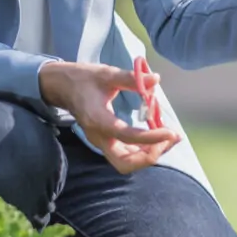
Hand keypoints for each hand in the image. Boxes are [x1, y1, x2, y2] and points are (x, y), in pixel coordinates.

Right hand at [38, 60, 181, 173]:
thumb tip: (156, 79)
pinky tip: (161, 136)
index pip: (127, 136)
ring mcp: (102, 142)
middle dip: (150, 156)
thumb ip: (130, 78)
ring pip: (128, 162)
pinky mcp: (107, 142)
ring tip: (171, 137)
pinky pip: (128, 154)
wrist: (65, 88)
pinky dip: (146, 149)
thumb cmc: (85, 79)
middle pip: (125, 163)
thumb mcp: (107, 74)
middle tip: (170, 138)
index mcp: (97, 120)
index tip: (171, 132)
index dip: (151, 137)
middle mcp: (99, 137)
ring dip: (151, 154)